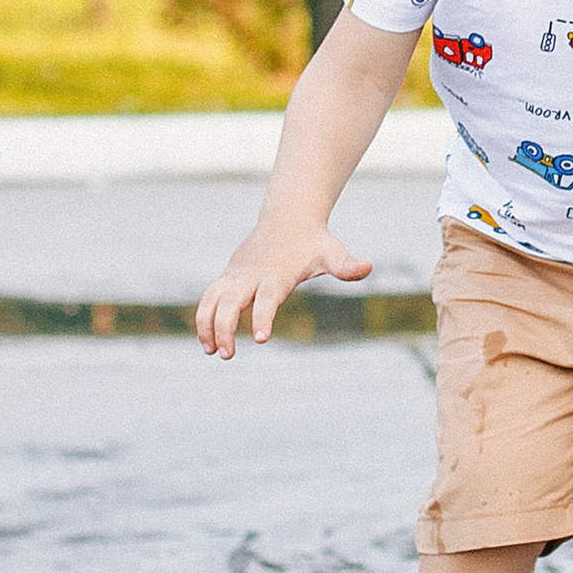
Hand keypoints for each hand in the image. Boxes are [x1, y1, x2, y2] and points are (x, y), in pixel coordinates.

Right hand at [196, 224, 372, 358]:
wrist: (288, 218)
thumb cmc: (314, 242)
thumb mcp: (332, 252)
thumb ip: (346, 266)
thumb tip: (368, 268)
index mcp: (279, 273)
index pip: (268, 297)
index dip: (264, 316)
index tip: (261, 339)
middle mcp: (254, 274)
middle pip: (232, 301)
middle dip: (226, 327)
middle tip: (228, 355)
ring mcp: (237, 274)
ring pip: (213, 299)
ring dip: (208, 324)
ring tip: (212, 352)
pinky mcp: (228, 276)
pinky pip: (210, 297)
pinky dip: (204, 317)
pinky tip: (207, 342)